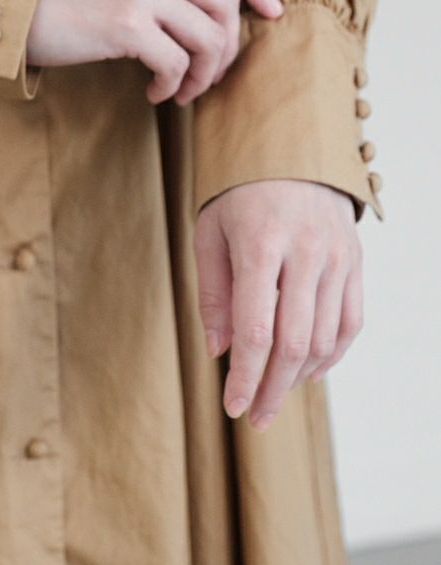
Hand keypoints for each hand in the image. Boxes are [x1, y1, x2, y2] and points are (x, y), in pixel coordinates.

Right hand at [27, 0, 282, 104]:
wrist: (9, 3)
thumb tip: (209, 5)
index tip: (271, 13)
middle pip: (225, 3)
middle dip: (226, 48)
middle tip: (207, 75)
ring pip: (209, 36)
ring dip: (202, 74)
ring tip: (180, 89)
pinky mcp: (127, 23)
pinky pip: (176, 62)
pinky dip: (173, 84)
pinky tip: (154, 92)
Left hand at [193, 180, 362, 430]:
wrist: (291, 148)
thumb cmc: (238, 193)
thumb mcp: (209, 233)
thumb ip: (214, 293)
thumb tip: (219, 351)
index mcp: (261, 245)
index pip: (255, 331)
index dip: (244, 377)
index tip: (232, 407)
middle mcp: (306, 253)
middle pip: (294, 344)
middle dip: (271, 389)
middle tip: (254, 416)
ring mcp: (338, 257)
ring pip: (325, 339)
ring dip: (299, 378)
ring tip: (273, 393)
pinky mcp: (356, 261)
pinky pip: (350, 322)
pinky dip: (332, 355)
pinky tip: (309, 372)